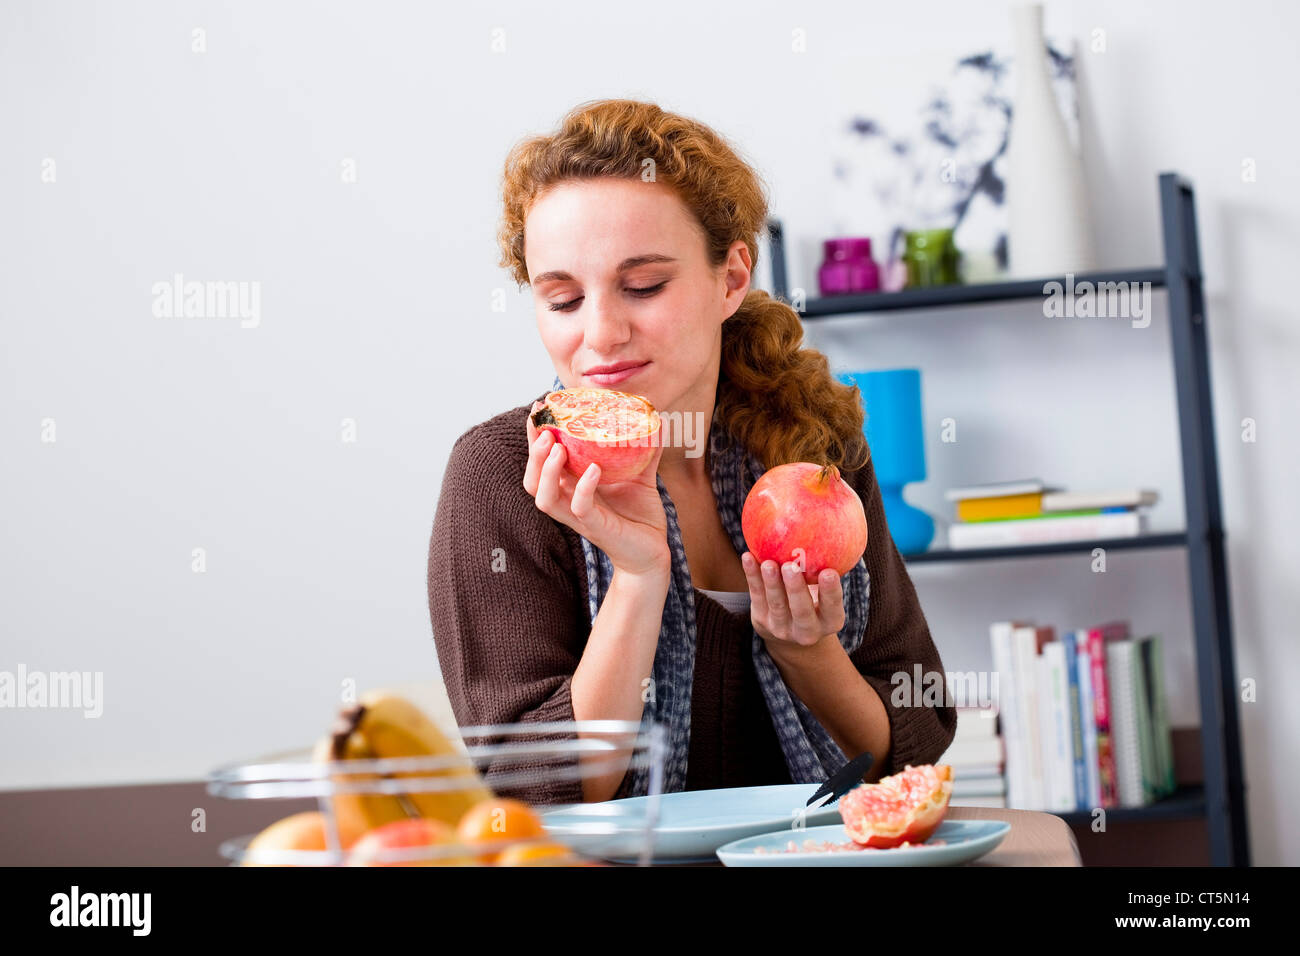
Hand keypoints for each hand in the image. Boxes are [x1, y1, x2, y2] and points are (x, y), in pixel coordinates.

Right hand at [524, 400, 670, 577]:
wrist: (654, 551)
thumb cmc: (640, 515)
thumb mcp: (641, 476)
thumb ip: (644, 450)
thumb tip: (655, 419)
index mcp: (572, 486)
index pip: (543, 460)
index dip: (535, 436)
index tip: (539, 408)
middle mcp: (568, 501)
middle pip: (533, 478)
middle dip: (532, 452)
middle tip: (544, 429)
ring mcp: (579, 516)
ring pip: (544, 497)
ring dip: (545, 470)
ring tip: (555, 447)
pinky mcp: (595, 528)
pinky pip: (579, 508)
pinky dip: (583, 488)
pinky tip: (594, 470)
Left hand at [741, 552, 845, 650]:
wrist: (789, 627)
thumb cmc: (816, 597)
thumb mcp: (826, 590)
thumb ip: (829, 567)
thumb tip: (832, 525)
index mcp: (830, 621)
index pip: (833, 608)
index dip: (831, 592)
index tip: (828, 572)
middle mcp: (807, 630)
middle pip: (801, 611)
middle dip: (795, 589)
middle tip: (791, 566)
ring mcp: (781, 628)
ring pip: (776, 604)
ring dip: (771, 583)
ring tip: (768, 564)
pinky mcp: (761, 620)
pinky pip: (756, 596)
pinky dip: (751, 576)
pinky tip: (748, 557)